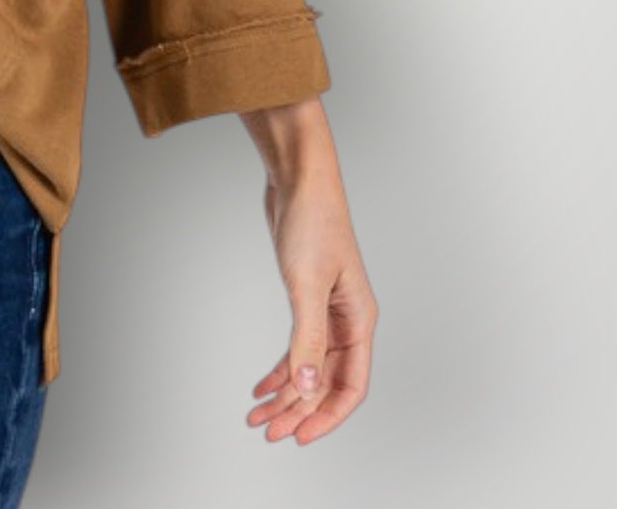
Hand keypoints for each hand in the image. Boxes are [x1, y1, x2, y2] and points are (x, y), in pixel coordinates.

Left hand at [247, 157, 376, 443]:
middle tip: (267, 430)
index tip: (300, 436)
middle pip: (325, 382)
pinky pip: (297, 346)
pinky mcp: (306, 298)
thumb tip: (304, 387)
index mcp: (358, 321)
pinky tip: (261, 385)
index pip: (350, 386)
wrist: (299, 179)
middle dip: (298, 410)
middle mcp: (346, 321)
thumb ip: (307, 338)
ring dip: (285, 394)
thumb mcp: (306, 284)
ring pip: (308, 367)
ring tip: (258, 415)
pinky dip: (280, 368)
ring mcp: (326, 310)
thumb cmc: (313, 222)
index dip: (327, 415)